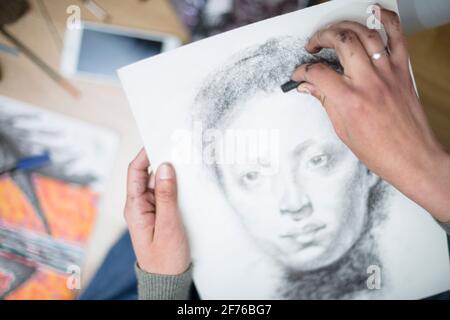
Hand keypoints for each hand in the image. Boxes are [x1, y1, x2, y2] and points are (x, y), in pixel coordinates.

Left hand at [124, 148, 189, 274]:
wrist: (167, 280)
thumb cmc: (165, 258)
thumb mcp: (168, 225)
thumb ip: (167, 196)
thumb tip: (166, 167)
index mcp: (135, 207)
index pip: (136, 172)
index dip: (145, 154)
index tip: (159, 139)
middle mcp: (140, 205)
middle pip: (147, 174)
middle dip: (161, 159)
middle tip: (177, 147)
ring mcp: (149, 210)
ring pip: (158, 183)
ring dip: (170, 173)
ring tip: (185, 161)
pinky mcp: (159, 214)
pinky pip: (165, 194)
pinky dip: (175, 186)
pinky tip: (187, 182)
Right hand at [291, 5, 449, 221]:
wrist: (412, 157)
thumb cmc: (380, 150)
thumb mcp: (342, 129)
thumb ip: (325, 101)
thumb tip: (310, 87)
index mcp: (349, 101)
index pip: (318, 73)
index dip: (303, 71)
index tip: (300, 74)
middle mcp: (368, 82)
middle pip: (341, 41)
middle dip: (321, 37)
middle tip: (313, 46)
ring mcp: (387, 73)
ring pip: (365, 34)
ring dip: (344, 27)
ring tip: (334, 33)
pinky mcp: (402, 71)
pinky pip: (397, 37)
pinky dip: (387, 20)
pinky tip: (374, 13)